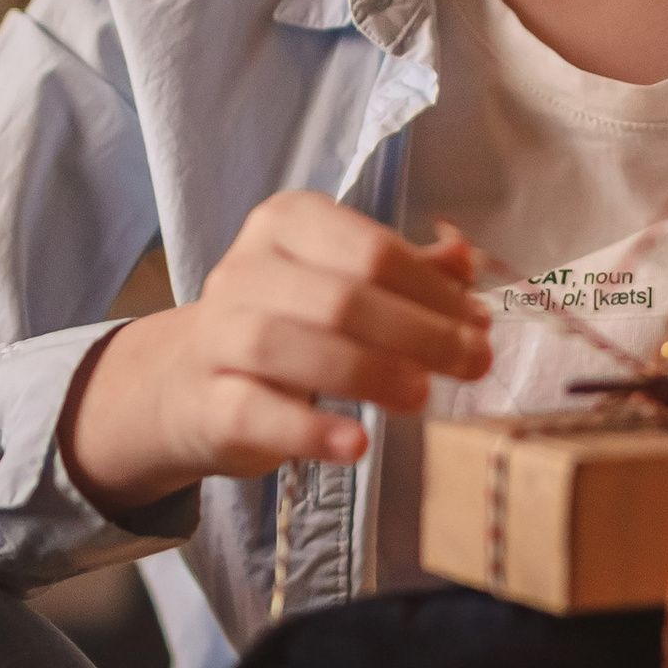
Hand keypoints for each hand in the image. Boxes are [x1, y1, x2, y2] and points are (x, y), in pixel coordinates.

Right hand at [59, 196, 490, 513]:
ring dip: (370, 373)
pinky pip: (257, 411)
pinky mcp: (208, 401)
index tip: (479, 324)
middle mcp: (246, 269)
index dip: (435, 292)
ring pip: (293, 346)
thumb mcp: (342, 284)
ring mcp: (219, 334)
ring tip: (422, 397)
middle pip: (341, 297)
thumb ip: (406, 271)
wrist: (188, 383)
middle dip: (420, 334)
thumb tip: (467, 260)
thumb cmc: (286, 326)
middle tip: (473, 364)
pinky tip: (356, 443)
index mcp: (287, 224)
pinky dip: (310, 430)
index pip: (372, 251)